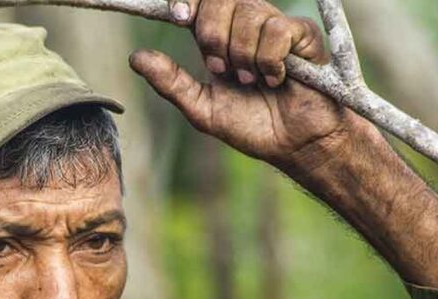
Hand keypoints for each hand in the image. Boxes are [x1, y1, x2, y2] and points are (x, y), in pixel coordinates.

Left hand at [130, 0, 350, 168]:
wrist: (292, 144)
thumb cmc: (250, 127)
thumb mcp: (202, 109)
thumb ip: (170, 82)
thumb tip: (135, 57)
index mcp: (219, 39)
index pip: (200, 3)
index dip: (189, 2)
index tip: (179, 16)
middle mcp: (245, 26)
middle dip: (214, 36)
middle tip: (223, 70)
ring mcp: (275, 26)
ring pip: (249, 12)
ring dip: (243, 55)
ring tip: (253, 82)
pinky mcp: (303, 35)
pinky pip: (277, 29)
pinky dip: (269, 60)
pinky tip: (277, 78)